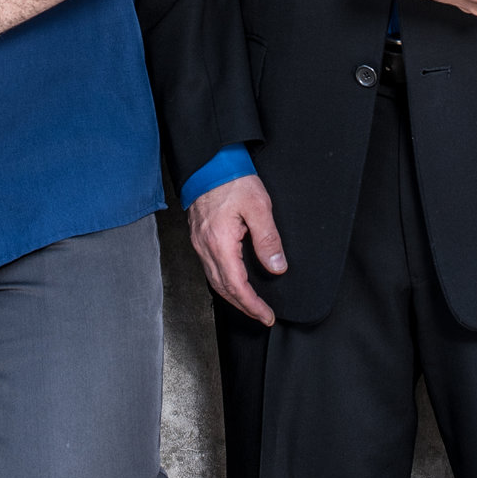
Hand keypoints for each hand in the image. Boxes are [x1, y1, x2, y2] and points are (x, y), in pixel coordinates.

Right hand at [189, 174, 288, 325]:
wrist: (209, 161)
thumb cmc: (232, 179)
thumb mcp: (259, 207)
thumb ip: (268, 240)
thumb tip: (277, 267)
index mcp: (220, 243)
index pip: (237, 286)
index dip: (253, 305)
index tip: (266, 316)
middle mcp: (205, 247)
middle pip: (223, 288)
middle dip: (243, 306)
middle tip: (262, 315)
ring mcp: (199, 242)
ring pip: (214, 280)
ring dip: (233, 296)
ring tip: (250, 304)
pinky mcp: (199, 236)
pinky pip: (209, 268)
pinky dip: (223, 281)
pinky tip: (233, 281)